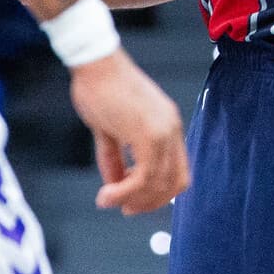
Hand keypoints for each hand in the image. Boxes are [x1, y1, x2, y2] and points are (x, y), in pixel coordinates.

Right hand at [67, 49, 189, 213]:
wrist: (95, 64)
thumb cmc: (100, 89)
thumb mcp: (110, 130)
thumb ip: (115, 158)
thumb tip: (114, 185)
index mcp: (169, 126)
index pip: (177, 172)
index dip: (159, 194)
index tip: (134, 201)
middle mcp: (172, 129)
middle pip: (174, 184)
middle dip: (149, 203)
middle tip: (124, 208)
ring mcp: (163, 131)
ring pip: (159, 183)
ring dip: (134, 200)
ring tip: (109, 200)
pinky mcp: (148, 133)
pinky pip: (144, 176)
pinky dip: (126, 192)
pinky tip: (107, 194)